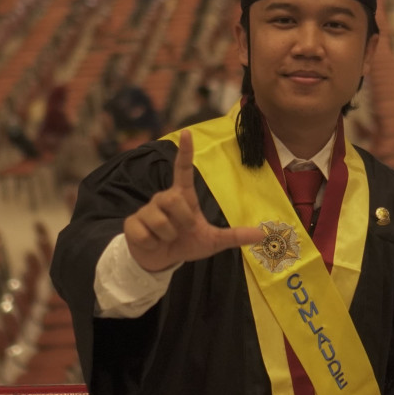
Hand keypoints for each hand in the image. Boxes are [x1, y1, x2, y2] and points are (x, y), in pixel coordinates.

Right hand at [124, 130, 264, 271]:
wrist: (160, 261)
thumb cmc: (185, 243)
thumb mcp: (212, 241)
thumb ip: (234, 236)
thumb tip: (262, 233)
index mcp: (182, 197)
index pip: (183, 170)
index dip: (185, 152)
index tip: (187, 133)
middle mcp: (163, 198)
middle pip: (174, 199)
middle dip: (182, 221)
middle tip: (181, 231)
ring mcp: (146, 210)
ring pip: (160, 220)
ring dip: (167, 236)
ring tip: (165, 238)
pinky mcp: (132, 223)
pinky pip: (145, 233)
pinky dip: (152, 243)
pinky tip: (152, 243)